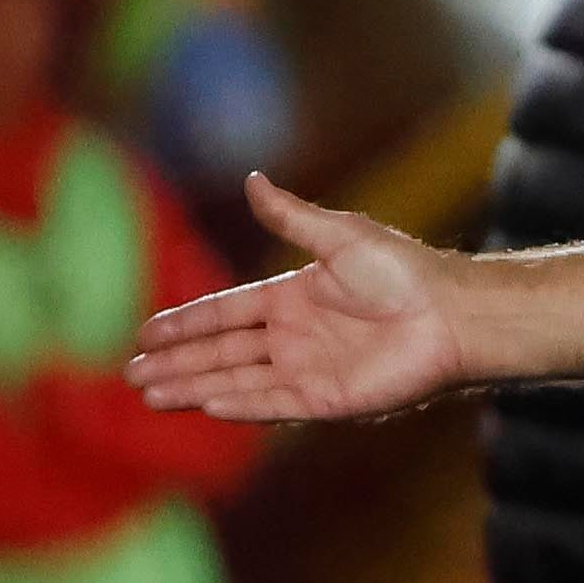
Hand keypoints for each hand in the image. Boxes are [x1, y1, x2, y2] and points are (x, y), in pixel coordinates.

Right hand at [125, 174, 469, 421]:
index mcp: (293, 298)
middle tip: (131, 374)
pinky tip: (204, 403)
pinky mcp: (328, 400)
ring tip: (148, 395)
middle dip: (176, 363)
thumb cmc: (406, 272)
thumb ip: (291, 215)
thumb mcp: (341, 236)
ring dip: (193, 387)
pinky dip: (239, 404)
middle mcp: (295, 337)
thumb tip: (252, 178)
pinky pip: (273, 404)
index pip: (225, 313)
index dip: (185, 323)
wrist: (453, 314)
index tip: (145, 333)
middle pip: (221, 352)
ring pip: (236, 380)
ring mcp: (309, 370)